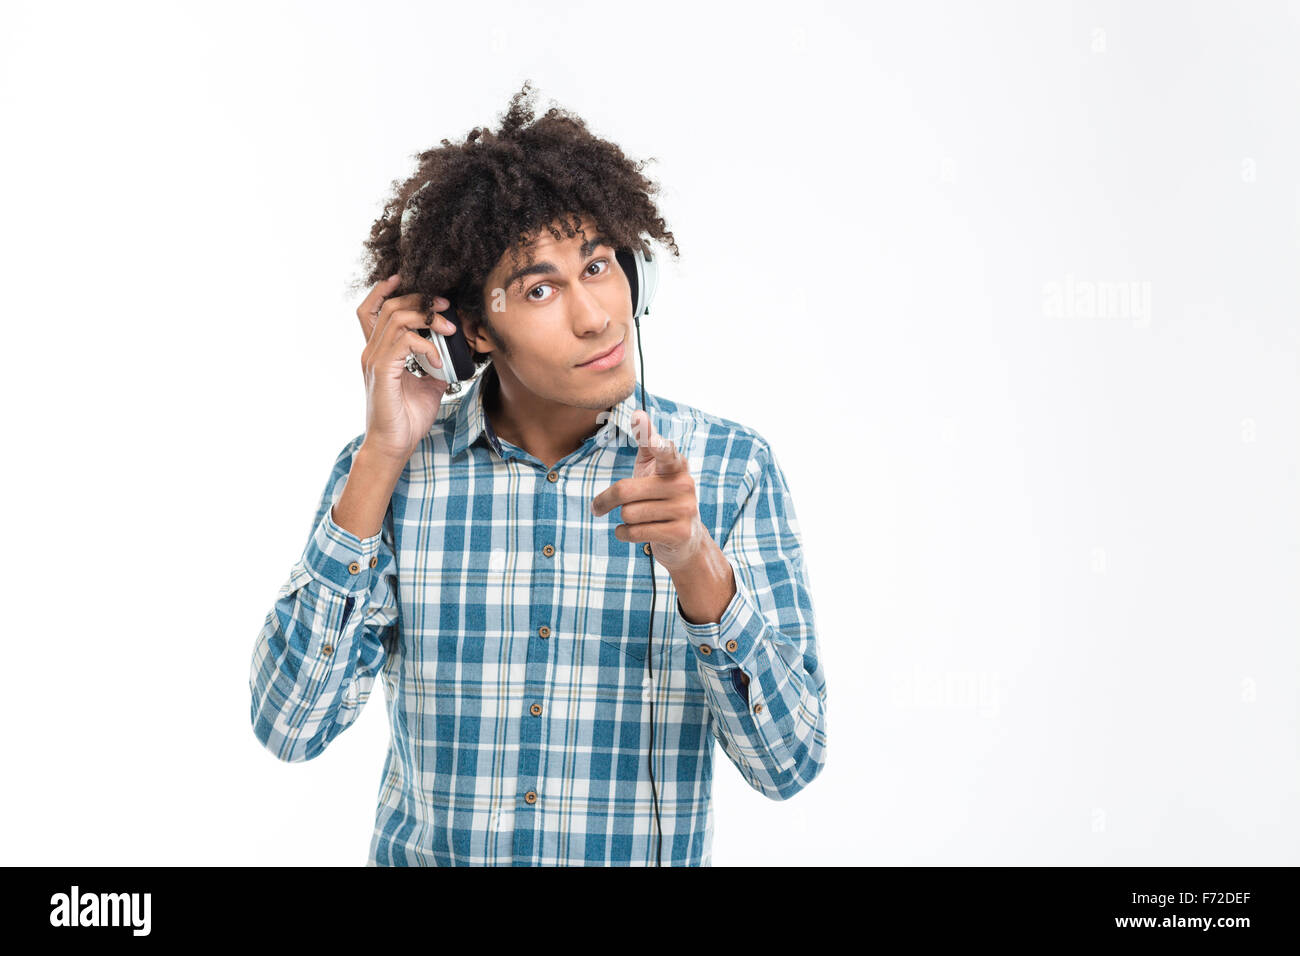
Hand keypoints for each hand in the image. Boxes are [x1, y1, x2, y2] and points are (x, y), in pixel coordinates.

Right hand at [353, 274, 458, 464]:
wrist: (394, 445)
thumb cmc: (406, 418)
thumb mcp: (427, 386)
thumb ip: (433, 366)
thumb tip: (450, 356)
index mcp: (378, 352)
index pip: (370, 309)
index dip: (385, 289)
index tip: (407, 280)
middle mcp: (371, 351)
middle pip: (389, 306)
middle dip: (420, 300)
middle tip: (445, 305)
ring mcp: (374, 360)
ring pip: (396, 318)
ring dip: (428, 319)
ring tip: (449, 329)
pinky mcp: (383, 370)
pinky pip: (405, 342)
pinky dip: (426, 345)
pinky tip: (438, 359)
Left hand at [590, 410, 707, 572]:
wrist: (685, 538)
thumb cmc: (659, 496)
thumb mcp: (653, 468)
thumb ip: (646, 442)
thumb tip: (638, 413)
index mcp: (676, 465)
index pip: (664, 450)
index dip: (653, 439)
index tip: (644, 426)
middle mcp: (684, 484)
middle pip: (625, 490)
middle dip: (606, 501)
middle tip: (597, 507)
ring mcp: (685, 509)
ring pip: (628, 513)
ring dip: (621, 519)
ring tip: (632, 519)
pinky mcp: (680, 533)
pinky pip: (634, 531)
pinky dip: (623, 533)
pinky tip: (630, 531)